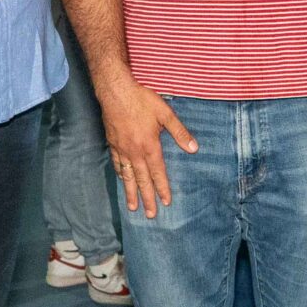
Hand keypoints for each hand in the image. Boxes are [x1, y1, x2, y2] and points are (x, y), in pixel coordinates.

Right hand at [101, 79, 196, 211]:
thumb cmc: (142, 100)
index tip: (166, 202)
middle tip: (150, 215)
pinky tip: (122, 180)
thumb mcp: (165, 114)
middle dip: (147, 198)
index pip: (158, 173)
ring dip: (131, 192)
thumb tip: (194, 149)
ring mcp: (122, 149)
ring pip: (127, 176)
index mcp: (150, 146)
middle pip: (142, 180)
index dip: (162, 188)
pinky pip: (117, 163)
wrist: (115, 92)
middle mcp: (135, 152)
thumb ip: (180, 132)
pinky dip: (120, 174)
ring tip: (133, 207)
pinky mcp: (112, 143)